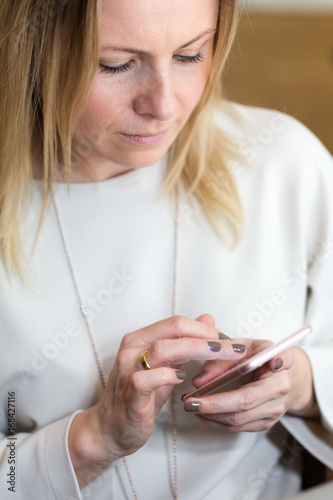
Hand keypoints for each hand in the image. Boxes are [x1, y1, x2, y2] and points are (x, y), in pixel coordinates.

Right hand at [68, 314, 246, 486]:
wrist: (110, 428)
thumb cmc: (139, 396)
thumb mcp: (165, 366)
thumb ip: (184, 342)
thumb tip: (208, 320)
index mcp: (140, 338)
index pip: (176, 322)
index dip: (204, 328)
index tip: (225, 338)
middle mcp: (132, 348)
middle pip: (173, 329)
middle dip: (207, 336)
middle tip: (231, 347)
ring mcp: (128, 369)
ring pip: (163, 348)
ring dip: (195, 349)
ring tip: (217, 357)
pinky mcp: (129, 393)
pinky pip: (147, 378)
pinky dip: (167, 375)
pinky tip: (182, 378)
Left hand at [183, 338, 318, 432]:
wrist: (281, 378)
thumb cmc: (259, 357)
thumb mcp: (243, 347)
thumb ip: (221, 359)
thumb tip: (199, 380)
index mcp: (279, 365)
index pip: (279, 363)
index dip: (278, 361)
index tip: (274, 362)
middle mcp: (280, 390)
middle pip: (245, 402)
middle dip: (213, 404)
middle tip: (189, 401)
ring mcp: (274, 411)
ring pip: (238, 420)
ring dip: (210, 415)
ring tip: (190, 406)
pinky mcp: (264, 423)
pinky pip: (237, 427)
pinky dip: (216, 420)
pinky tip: (202, 412)